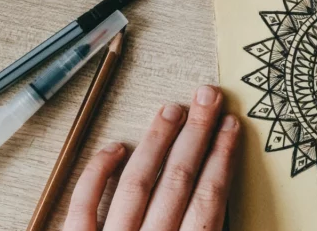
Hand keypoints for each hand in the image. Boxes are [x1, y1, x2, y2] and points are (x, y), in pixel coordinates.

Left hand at [63, 85, 239, 230]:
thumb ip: (204, 229)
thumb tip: (218, 199)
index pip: (210, 198)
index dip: (222, 157)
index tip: (229, 127)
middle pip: (178, 180)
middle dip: (196, 134)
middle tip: (208, 99)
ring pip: (137, 183)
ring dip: (157, 142)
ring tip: (171, 110)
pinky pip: (86, 202)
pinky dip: (99, 172)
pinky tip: (116, 147)